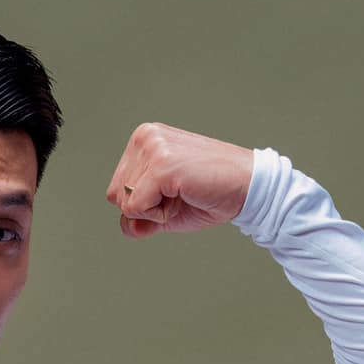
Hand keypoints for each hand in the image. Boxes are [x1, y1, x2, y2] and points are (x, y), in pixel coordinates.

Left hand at [105, 123, 254, 236]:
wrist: (247, 188)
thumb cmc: (211, 195)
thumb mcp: (167, 209)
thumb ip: (140, 217)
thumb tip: (126, 226)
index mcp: (143, 140)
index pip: (116, 190)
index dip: (143, 205)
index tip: (174, 192)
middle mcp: (145, 137)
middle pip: (116, 196)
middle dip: (146, 208)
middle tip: (180, 194)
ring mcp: (153, 148)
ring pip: (125, 202)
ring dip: (155, 211)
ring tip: (183, 193)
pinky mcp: (161, 165)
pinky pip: (137, 208)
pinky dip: (159, 215)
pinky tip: (184, 196)